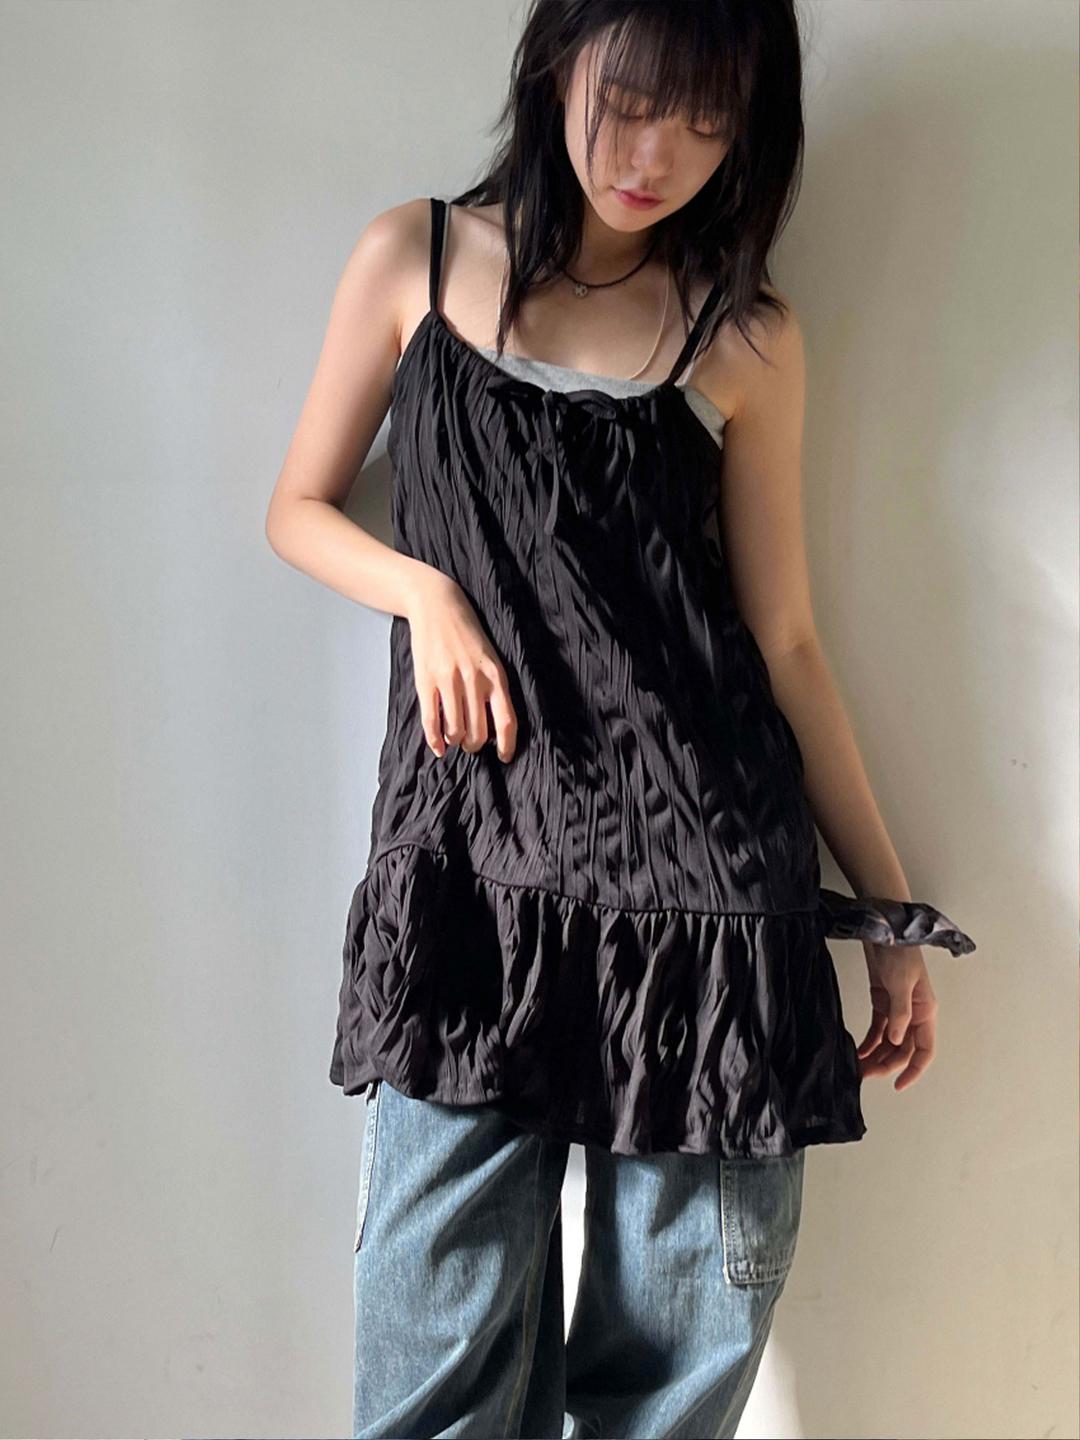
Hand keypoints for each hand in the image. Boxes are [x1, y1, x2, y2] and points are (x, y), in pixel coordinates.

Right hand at [406, 569, 517, 762]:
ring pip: (455, 730)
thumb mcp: (490, 657)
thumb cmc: (467, 633)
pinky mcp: (426, 681)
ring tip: (455, 738)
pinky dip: (434, 740)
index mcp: (495, 675)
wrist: (437, 605)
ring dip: (456, 741)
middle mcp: (474, 680)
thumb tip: (496, 724)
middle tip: (472, 744)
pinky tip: (438, 746)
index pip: (507, 721)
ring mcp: (448, 681)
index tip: (504, 756)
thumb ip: (494, 686)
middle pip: (479, 732)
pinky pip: (431, 721)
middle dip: (475, 745)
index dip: (507, 745)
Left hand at [854, 943, 937, 1090]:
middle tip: (865, 1075)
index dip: (914, 1070)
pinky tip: (860, 1050)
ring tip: (859, 1067)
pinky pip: (878, 1028)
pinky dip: (870, 1041)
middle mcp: (914, 1012)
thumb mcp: (901, 983)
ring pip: (889, 1041)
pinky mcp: (882, 999)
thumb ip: (900, 1014)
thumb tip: (896, 1041)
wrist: (883, 926)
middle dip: (887, 1065)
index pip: (925, 1050)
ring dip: (877, 1055)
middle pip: (903, 1049)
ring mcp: (898, 1007)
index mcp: (925, 1010)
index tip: (898, 1085)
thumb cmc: (898, 951)